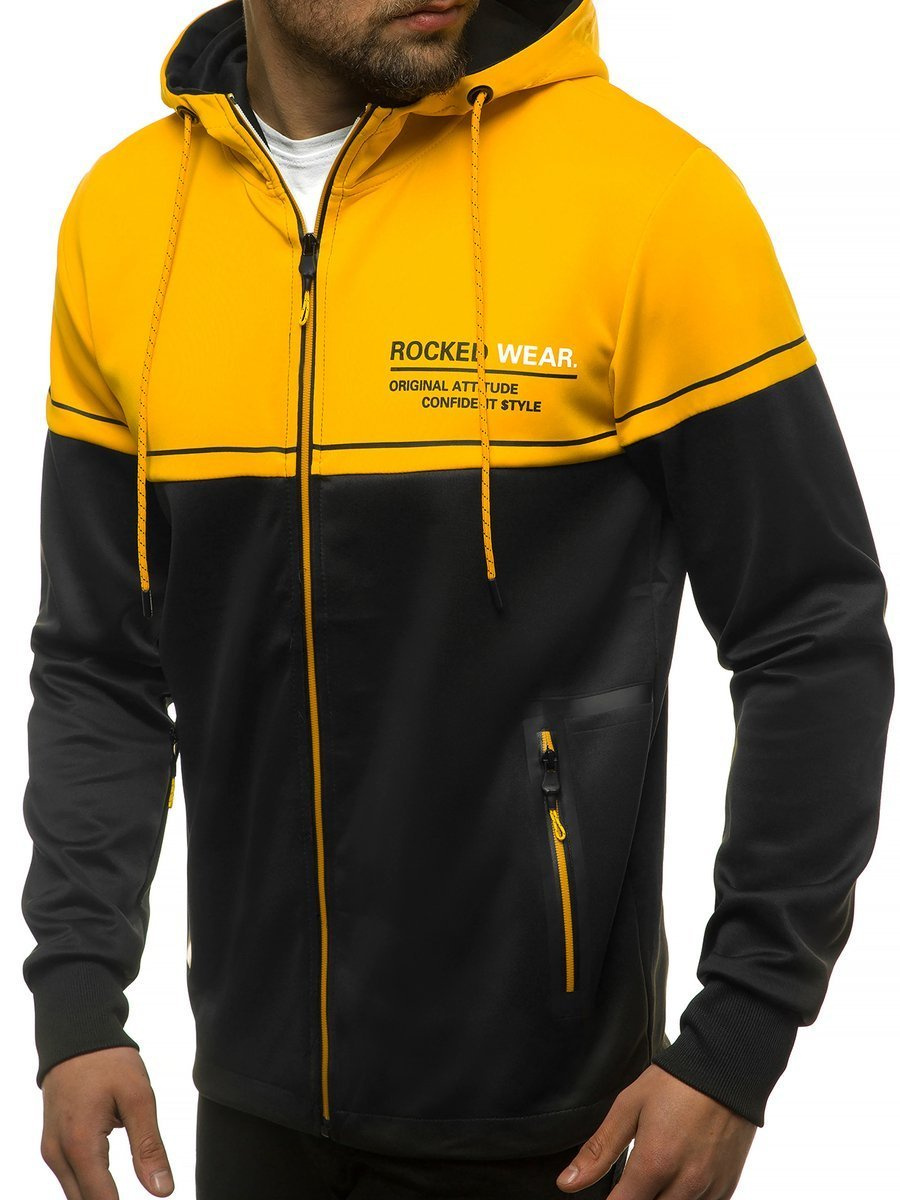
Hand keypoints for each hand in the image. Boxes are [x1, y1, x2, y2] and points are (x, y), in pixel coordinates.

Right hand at [40, 1047, 174, 1198]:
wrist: (77, 1035)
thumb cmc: (108, 1061)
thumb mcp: (138, 1097)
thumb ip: (149, 1147)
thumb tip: (162, 1191)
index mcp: (80, 1144)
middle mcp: (58, 1154)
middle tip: (145, 1189)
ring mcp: (52, 1150)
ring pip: (76, 1194)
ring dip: (100, 1196)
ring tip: (126, 1190)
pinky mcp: (53, 1145)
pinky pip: (71, 1178)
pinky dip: (90, 1184)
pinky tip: (110, 1181)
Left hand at [556, 1065, 756, 1197]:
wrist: (726, 1069)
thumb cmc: (675, 1084)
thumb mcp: (629, 1107)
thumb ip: (599, 1150)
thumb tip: (567, 1183)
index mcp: (655, 1163)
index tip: (608, 1193)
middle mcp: (685, 1184)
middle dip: (634, 1198)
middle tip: (631, 1178)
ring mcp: (709, 1189)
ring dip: (659, 1198)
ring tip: (654, 1173)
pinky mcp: (727, 1188)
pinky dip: (684, 1199)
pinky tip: (676, 1179)